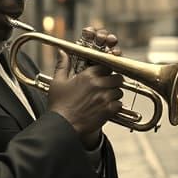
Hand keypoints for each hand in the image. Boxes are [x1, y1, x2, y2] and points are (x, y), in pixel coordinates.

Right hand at [47, 27, 123, 145]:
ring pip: (120, 91)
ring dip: (115, 94)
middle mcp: (99, 84)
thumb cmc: (59, 105)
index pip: (106, 66)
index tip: (104, 75)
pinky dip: (115, 106)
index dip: (106, 70)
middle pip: (117, 77)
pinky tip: (106, 108)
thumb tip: (62, 52)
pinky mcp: (109, 110)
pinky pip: (120, 104)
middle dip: (114, 81)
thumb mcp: (58, 82)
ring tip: (106, 99)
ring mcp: (105, 97)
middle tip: (108, 86)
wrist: (62, 125)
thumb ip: (63, 65)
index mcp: (88, 75)